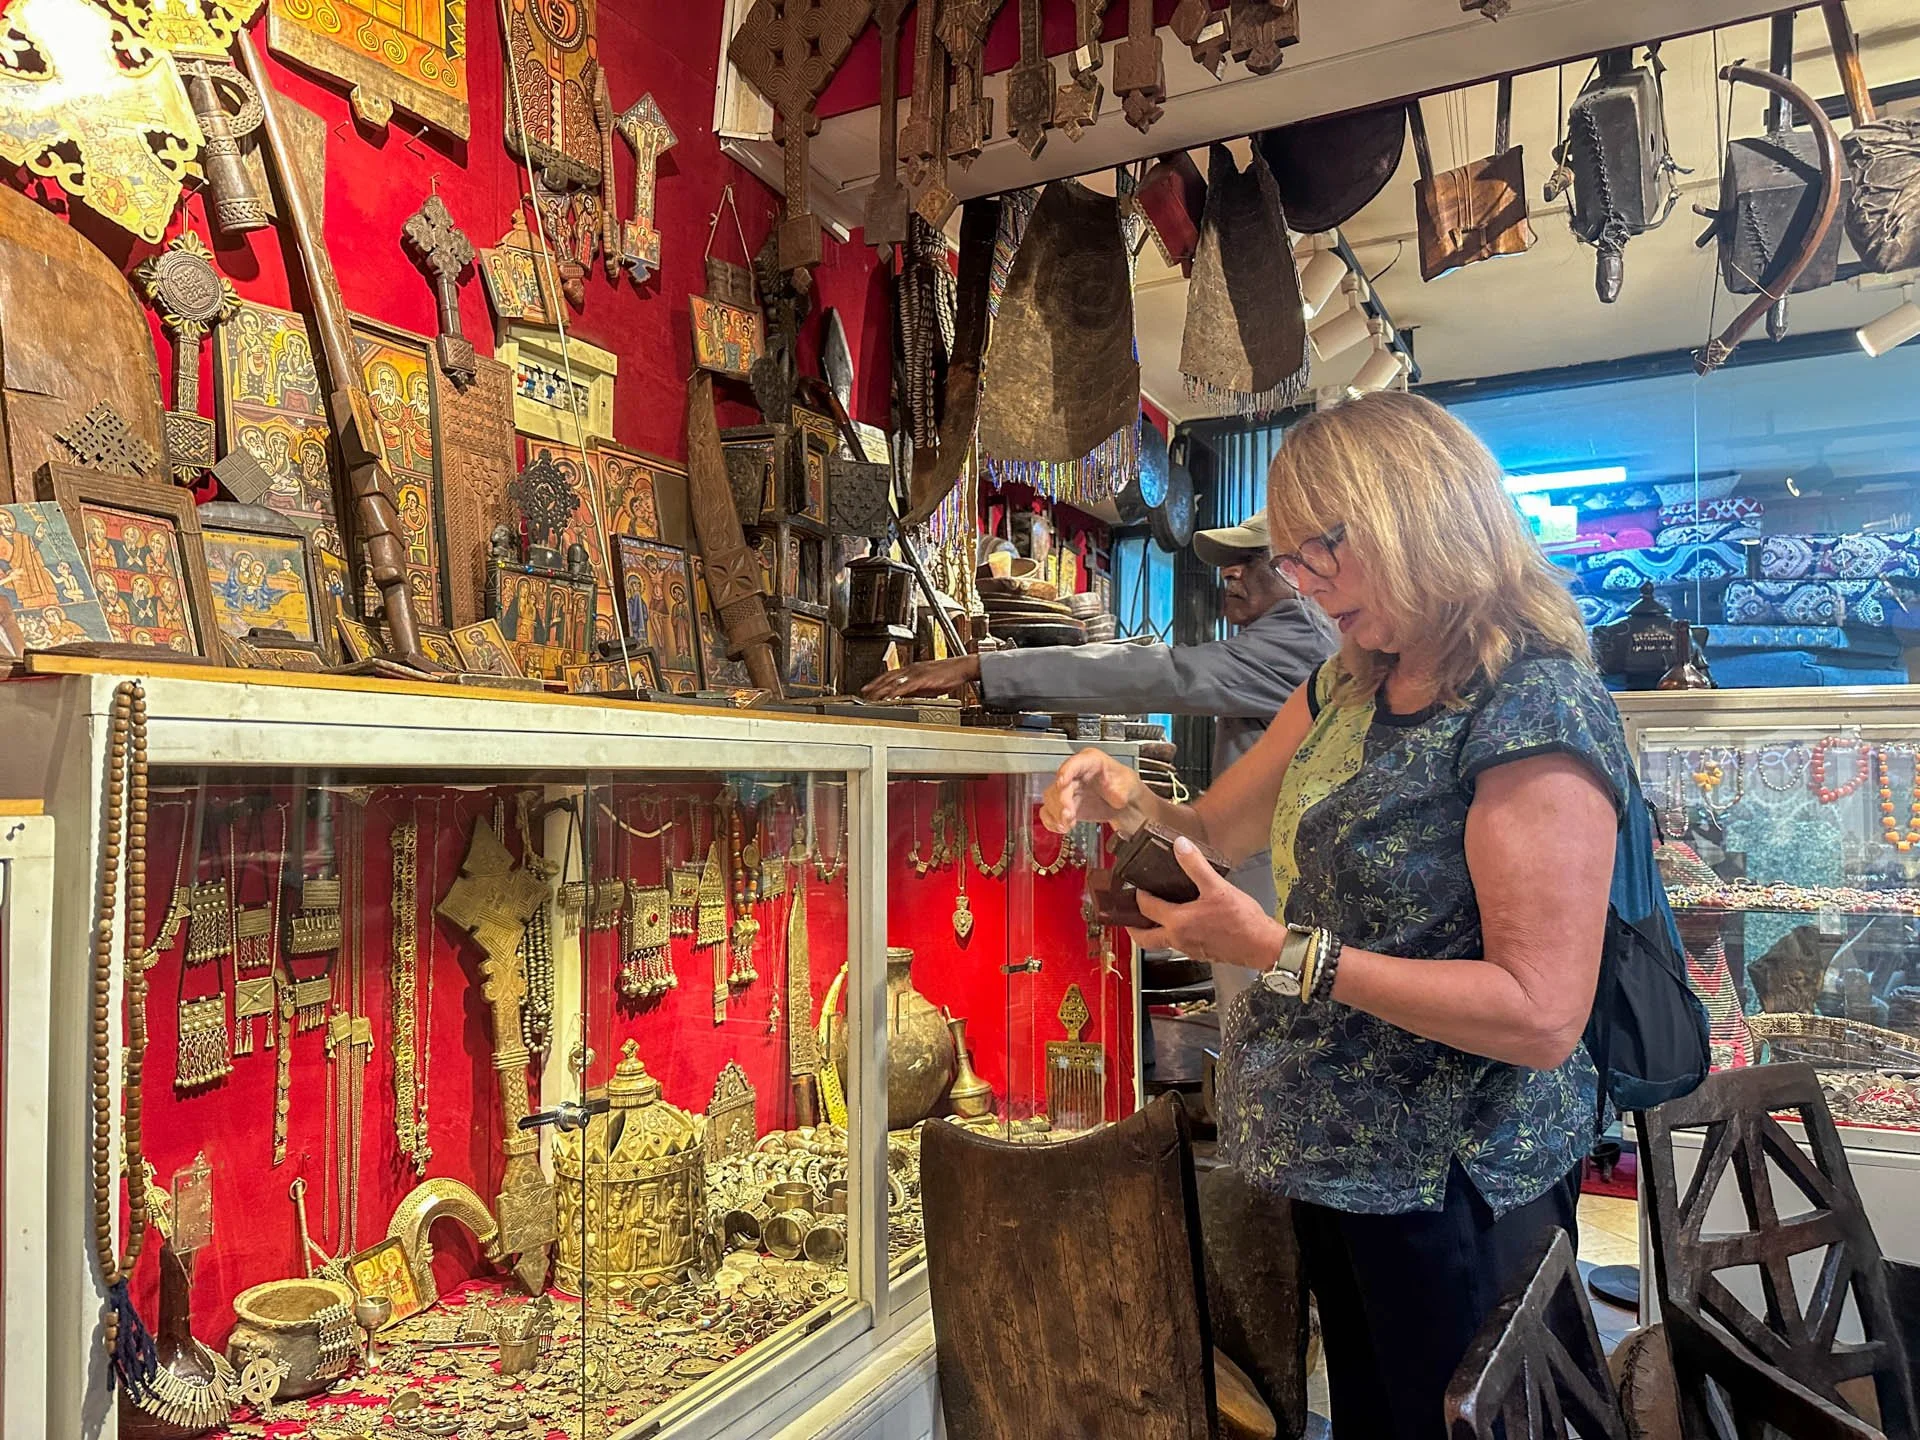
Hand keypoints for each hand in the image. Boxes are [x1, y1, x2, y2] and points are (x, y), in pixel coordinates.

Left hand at [861, 654, 981, 701]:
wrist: (962, 668)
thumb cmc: (949, 674)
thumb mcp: (928, 683)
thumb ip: (916, 688)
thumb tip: (906, 695)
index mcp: (912, 669)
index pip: (890, 674)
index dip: (878, 681)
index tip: (868, 687)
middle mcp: (911, 669)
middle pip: (888, 677)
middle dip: (875, 686)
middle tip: (863, 693)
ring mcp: (916, 673)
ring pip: (893, 681)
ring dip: (881, 690)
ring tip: (872, 698)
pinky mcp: (922, 679)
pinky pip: (905, 686)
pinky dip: (895, 692)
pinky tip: (889, 698)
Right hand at [1040, 748, 1146, 834]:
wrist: (1124, 805)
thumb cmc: (1126, 788)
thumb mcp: (1128, 783)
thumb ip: (1119, 785)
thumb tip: (1111, 788)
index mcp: (1091, 761)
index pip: (1075, 763)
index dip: (1066, 772)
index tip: (1062, 783)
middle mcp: (1076, 773)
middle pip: (1059, 784)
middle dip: (1062, 801)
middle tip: (1069, 814)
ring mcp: (1068, 788)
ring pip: (1051, 798)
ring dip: (1057, 813)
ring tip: (1068, 823)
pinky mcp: (1065, 804)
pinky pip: (1048, 811)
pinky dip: (1052, 821)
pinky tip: (1061, 826)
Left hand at [1131, 836, 1280, 969]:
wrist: (1262, 946)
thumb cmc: (1242, 921)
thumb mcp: (1217, 887)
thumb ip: (1196, 865)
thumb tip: (1180, 845)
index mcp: (1178, 922)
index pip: (1146, 908)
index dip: (1139, 895)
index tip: (1138, 886)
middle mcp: (1179, 939)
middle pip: (1145, 938)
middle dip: (1134, 927)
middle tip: (1129, 916)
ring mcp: (1189, 949)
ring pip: (1161, 944)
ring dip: (1153, 932)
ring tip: (1154, 917)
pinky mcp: (1202, 954)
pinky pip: (1178, 946)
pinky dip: (1172, 936)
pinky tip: (1183, 923)